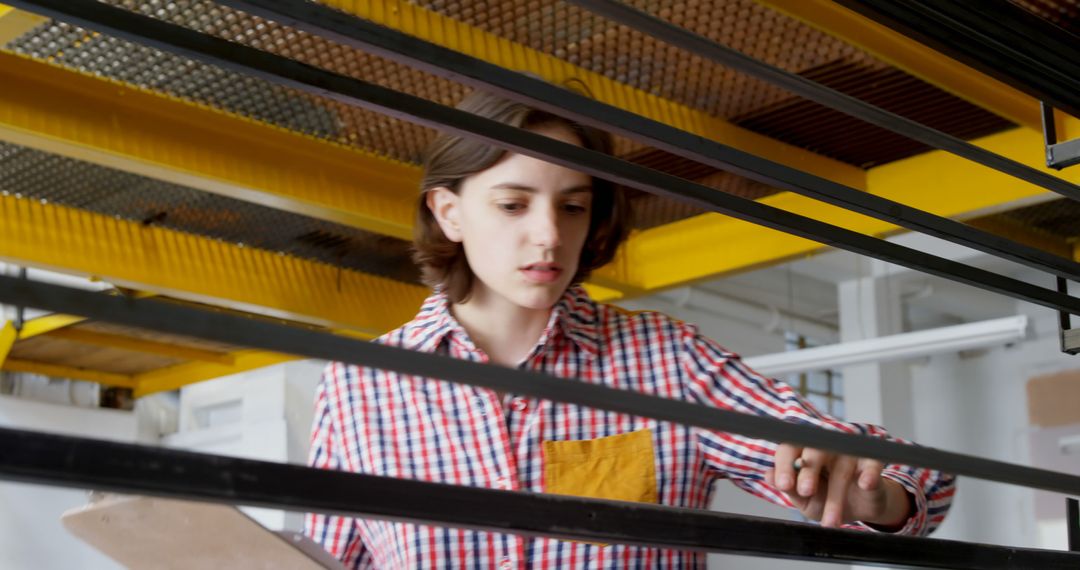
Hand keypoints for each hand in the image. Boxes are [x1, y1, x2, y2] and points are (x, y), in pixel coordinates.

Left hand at [763, 444, 911, 528]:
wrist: (860, 509)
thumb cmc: (827, 498)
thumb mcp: (805, 500)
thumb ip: (789, 488)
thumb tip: (768, 475)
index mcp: (803, 451)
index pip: (789, 449)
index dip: (785, 465)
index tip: (784, 484)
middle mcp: (826, 446)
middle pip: (815, 451)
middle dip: (809, 472)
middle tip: (806, 491)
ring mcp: (849, 451)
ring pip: (841, 469)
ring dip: (836, 497)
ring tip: (831, 520)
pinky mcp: (872, 461)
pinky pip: (871, 464)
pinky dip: (869, 474)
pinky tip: (865, 483)